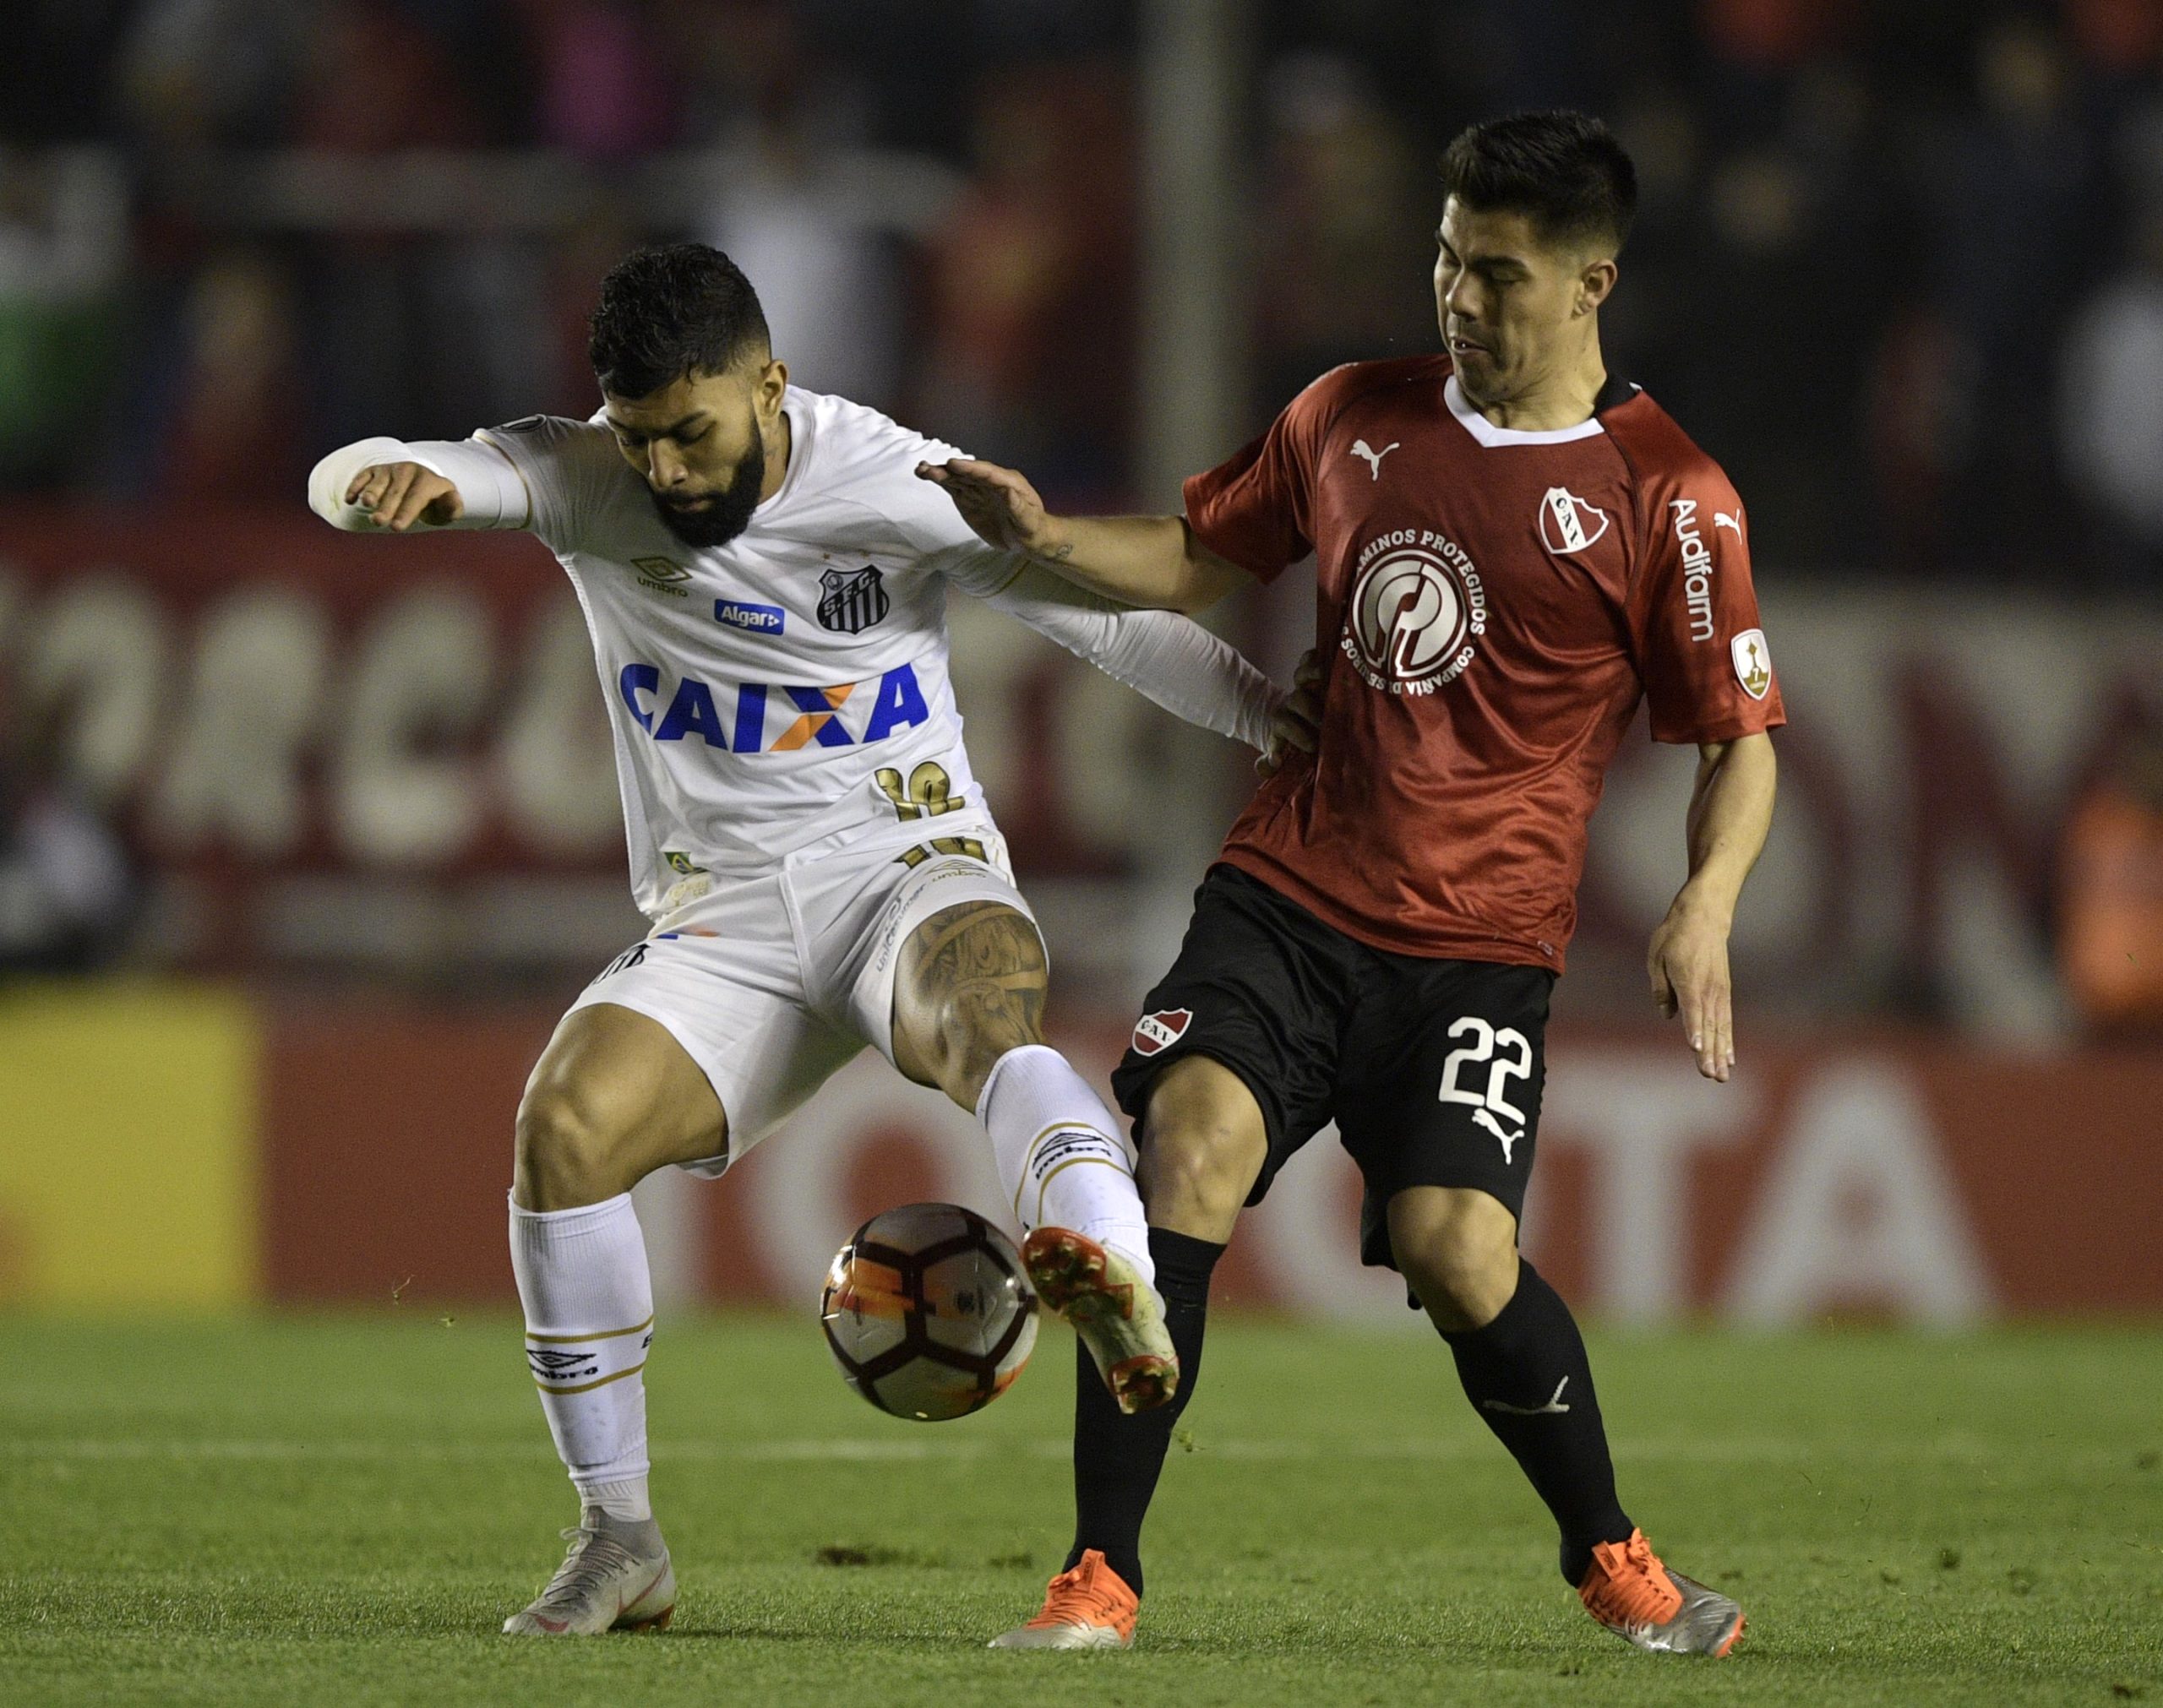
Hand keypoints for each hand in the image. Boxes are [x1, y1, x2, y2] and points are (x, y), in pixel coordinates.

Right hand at [345, 462, 462, 530]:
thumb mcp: (448, 508)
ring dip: (371, 493)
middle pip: (396, 492)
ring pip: (378, 482)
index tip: (396, 528)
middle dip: (387, 507)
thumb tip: (450, 504)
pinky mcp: (374, 471)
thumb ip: (452, 507)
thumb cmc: (435, 503)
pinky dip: (355, 487)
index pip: (416, 497)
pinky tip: (349, 500)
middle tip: (378, 522)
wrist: (421, 483)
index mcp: (427, 480)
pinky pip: (362, 476)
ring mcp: (389, 469)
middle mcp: (407, 470)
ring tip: (367, 504)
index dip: (406, 513)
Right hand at [915, 457, 1065, 559]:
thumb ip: (1018, 506)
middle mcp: (991, 481)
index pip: (987, 473)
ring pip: (957, 478)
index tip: (953, 464)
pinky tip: (925, 475)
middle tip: (929, 468)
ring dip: (939, 474)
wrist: (1027, 538)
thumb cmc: (1032, 527)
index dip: (970, 468)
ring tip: (921, 470)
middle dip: (949, 470)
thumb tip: (1008, 491)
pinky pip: (953, 487)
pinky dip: (940, 482)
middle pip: (968, 473)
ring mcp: (978, 489)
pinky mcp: (968, 498)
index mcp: (1008, 482)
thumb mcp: (1029, 520)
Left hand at [1259, 649, 1323, 775]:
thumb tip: (1274, 761)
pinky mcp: (1312, 671)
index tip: (1313, 747)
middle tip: (1328, 723)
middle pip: (1297, 700)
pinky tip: (1331, 660)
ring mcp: (1303, 685)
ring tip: (1328, 678)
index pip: (1285, 724)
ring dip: (1314, 673)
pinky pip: (1310, 659)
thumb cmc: (1291, 743)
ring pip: (1302, 674)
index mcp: (1282, 722)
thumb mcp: (1277, 755)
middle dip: (1312, 711)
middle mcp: (1292, 702)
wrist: (1292, 720)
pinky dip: (1317, 656)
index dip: (1297, 734)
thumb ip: (1269, 764)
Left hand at [1647, 896, 1735, 1080]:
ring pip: (1721, 1028)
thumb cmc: (1674, 936)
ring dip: (1721, 1053)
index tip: (1698, 1050)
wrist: (1704, 917)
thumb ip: (1661, 987)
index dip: (1695, 1031)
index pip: (1692, 1011)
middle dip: (1711, 1053)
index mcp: (1689, 981)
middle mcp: (1708, 990)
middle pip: (1710, 1026)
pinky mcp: (1724, 992)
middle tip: (1711, 1076)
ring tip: (1721, 1076)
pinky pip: (1727, 1021)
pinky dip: (1728, 1040)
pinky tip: (1729, 1057)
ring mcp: (1719, 992)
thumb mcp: (1656, 958)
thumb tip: (1666, 1013)